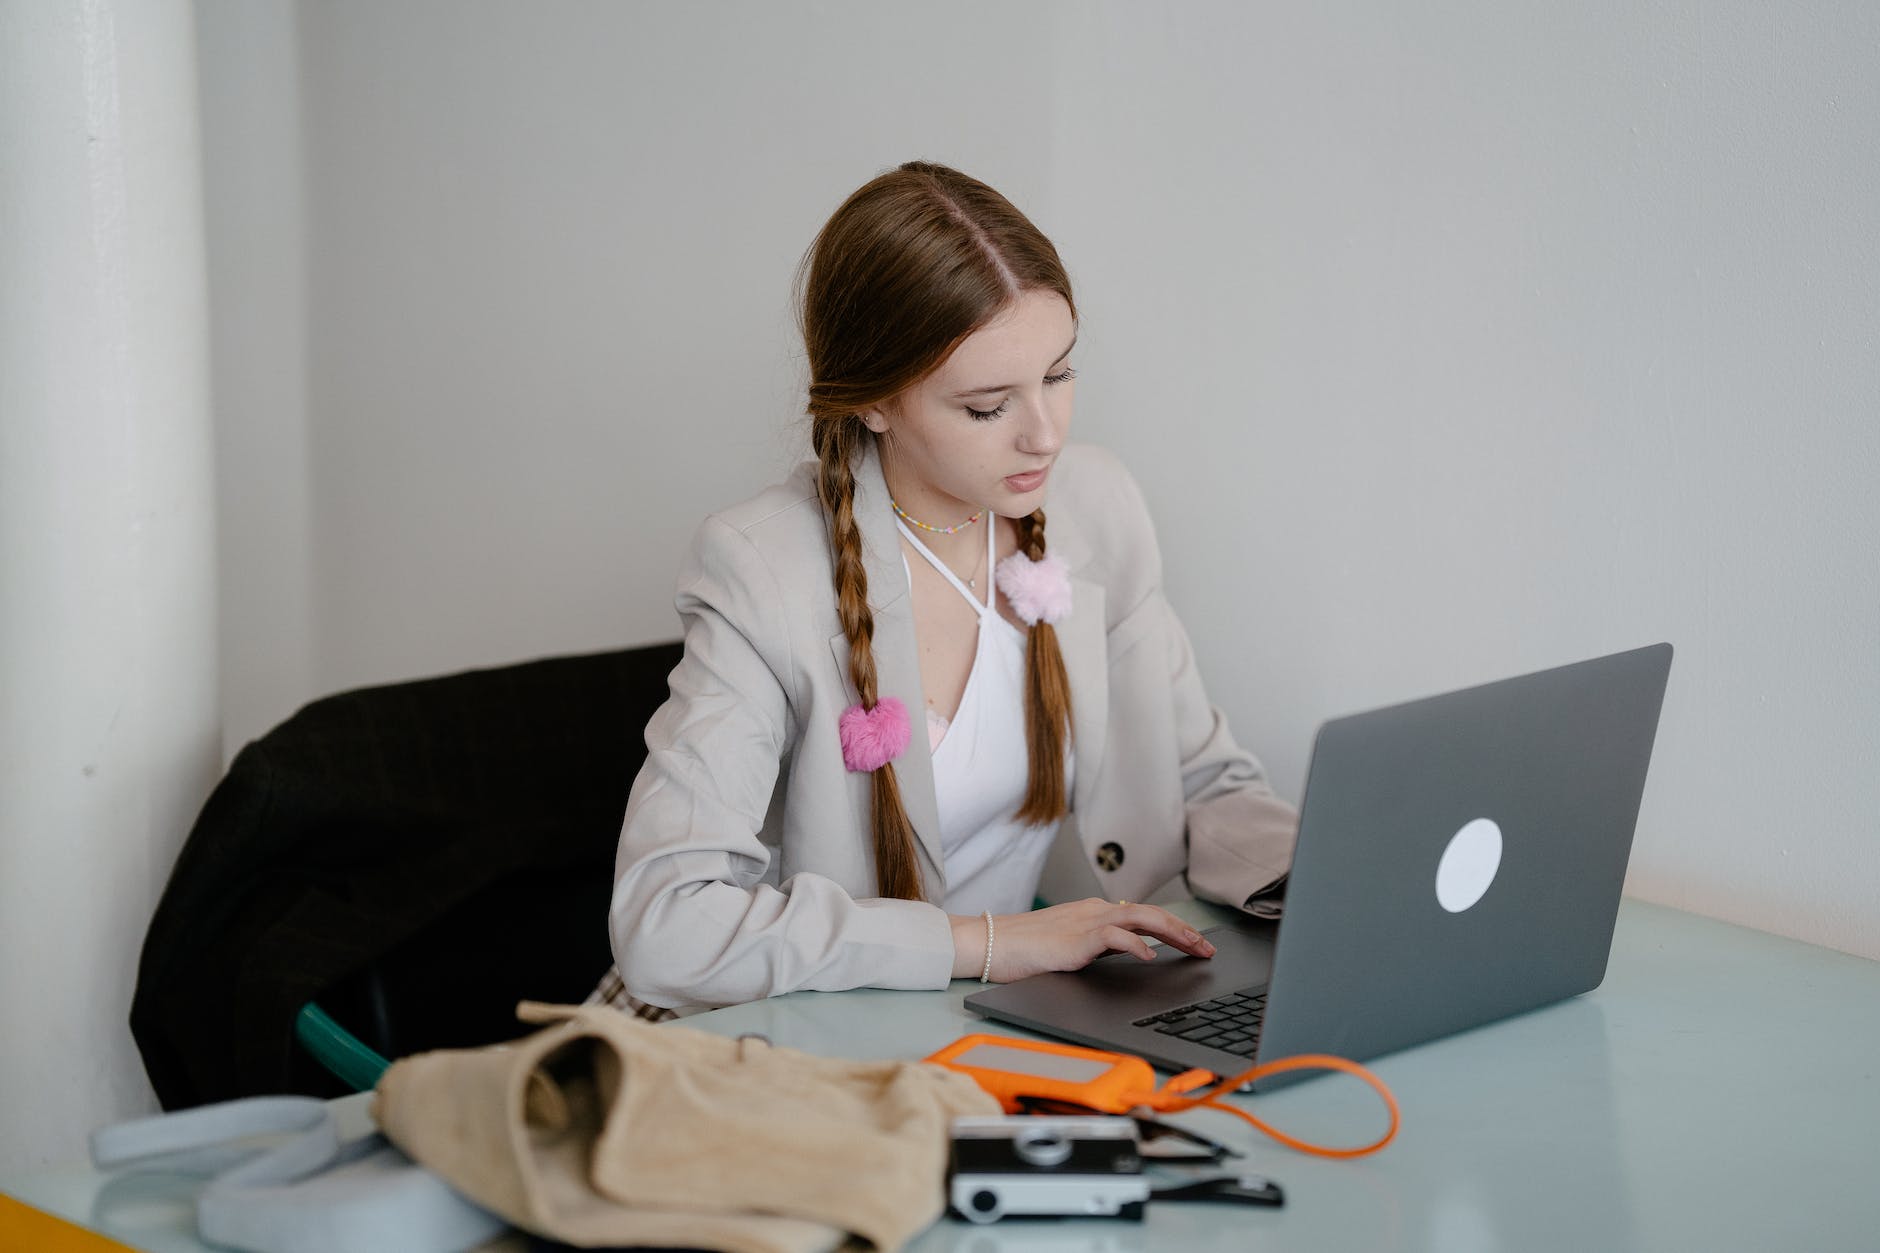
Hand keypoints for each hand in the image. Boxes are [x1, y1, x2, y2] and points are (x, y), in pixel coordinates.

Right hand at [949, 898, 1216, 982]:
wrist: (990, 943)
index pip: (1144, 917)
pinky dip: (1136, 945)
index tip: (1196, 944)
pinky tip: (1151, 957)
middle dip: (1184, 931)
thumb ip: (1098, 947)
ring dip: (1173, 933)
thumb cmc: (1024, 949)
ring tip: (1195, 948)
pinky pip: (1114, 937)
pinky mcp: (1075, 938)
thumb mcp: (1070, 947)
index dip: (1175, 929)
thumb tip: (1129, 954)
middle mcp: (1095, 912)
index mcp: (1094, 913)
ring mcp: (1086, 922)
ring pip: (1141, 918)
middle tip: (1208, 948)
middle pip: (1151, 914)